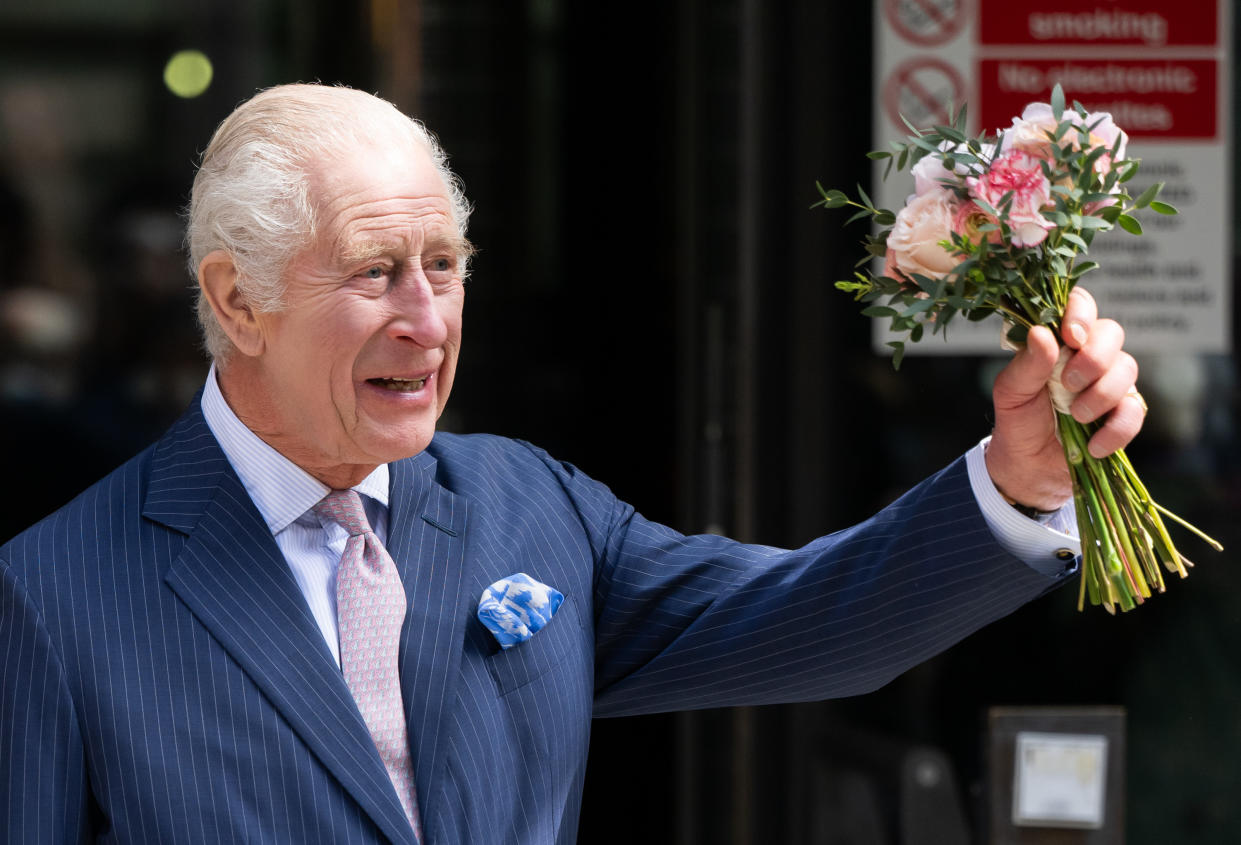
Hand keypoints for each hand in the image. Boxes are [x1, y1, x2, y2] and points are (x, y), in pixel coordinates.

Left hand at [985, 287, 1144, 510]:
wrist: (1028, 467)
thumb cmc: (1018, 420)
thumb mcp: (1011, 392)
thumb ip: (1027, 364)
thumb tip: (1041, 333)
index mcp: (1059, 342)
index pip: (1080, 306)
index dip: (1081, 313)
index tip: (1071, 336)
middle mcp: (1090, 355)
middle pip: (1112, 333)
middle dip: (1094, 359)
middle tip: (1068, 384)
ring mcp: (1111, 383)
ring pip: (1128, 369)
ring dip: (1101, 395)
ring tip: (1075, 416)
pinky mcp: (1124, 413)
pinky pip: (1135, 410)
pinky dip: (1115, 429)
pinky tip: (1093, 445)